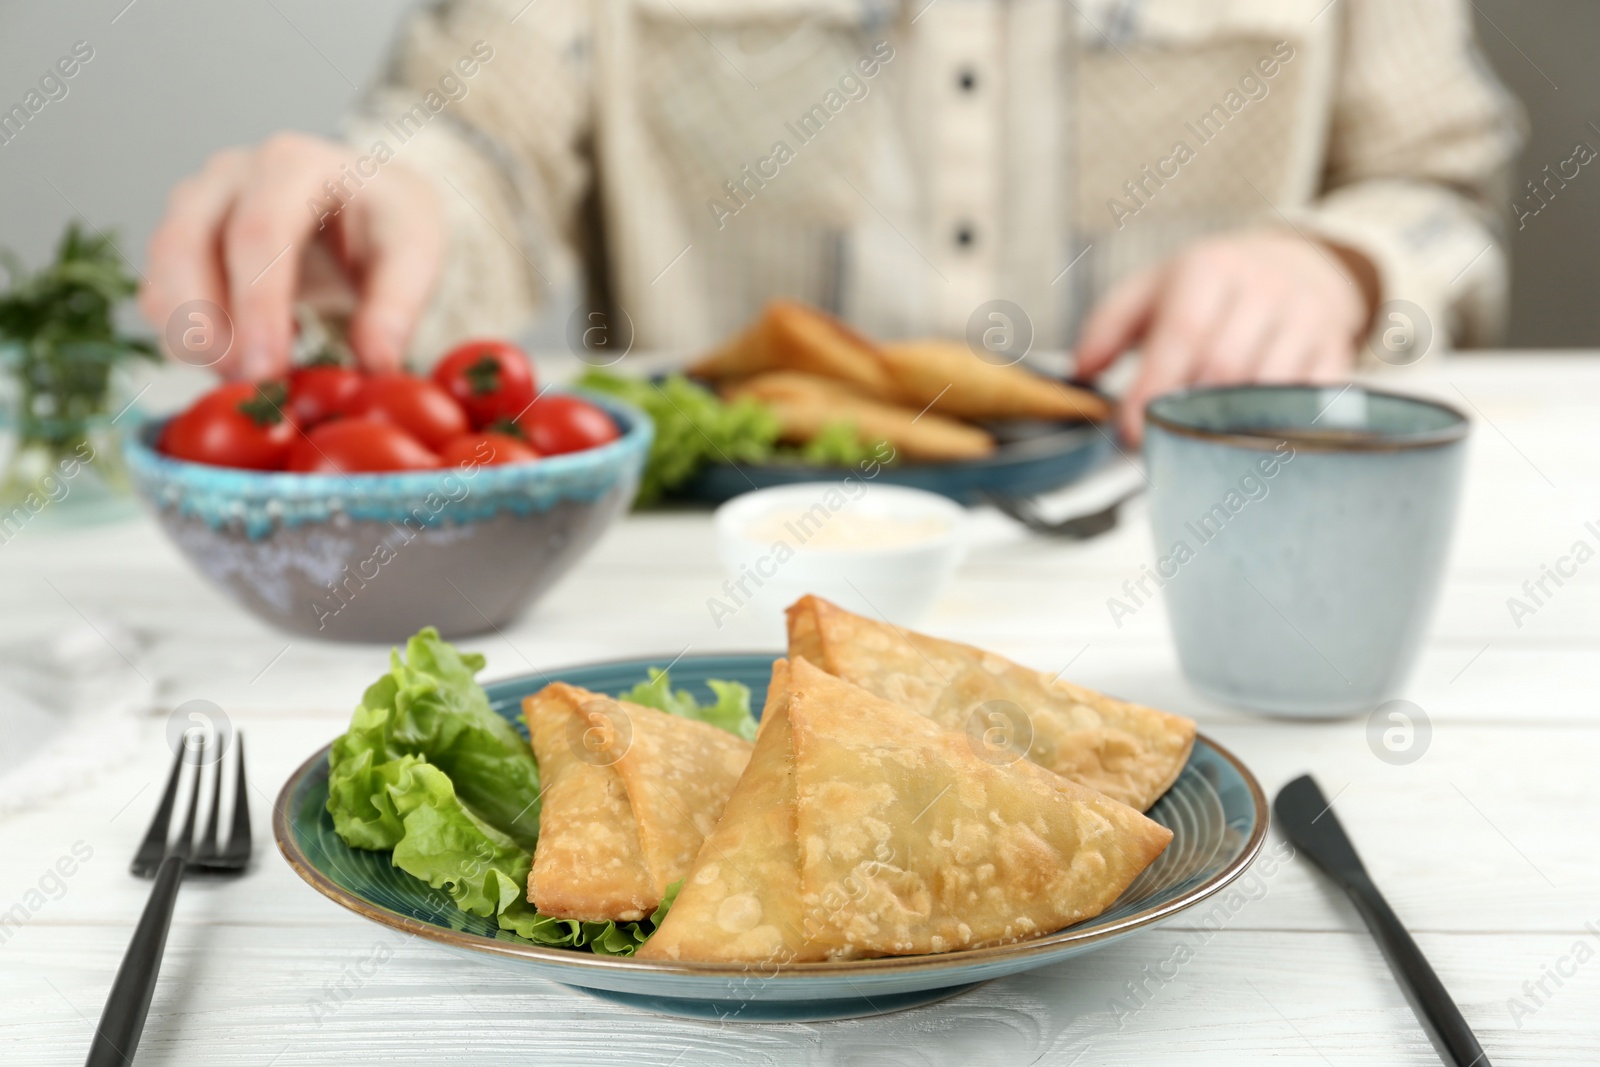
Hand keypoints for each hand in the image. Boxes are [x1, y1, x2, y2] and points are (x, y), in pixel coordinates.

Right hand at [140, 133, 444, 380]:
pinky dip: (186, 338)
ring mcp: (195, 203)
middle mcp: (230, 174)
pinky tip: (244, 353)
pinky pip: (156, 295)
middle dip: (207, 326)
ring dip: (191, 338)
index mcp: (294, 165)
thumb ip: (398, 304)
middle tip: (248, 384)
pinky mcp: (179, 241)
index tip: (268, 369)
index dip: (257, 305)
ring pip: (160, 273)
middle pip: (184, 245)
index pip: (259, 232)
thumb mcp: (415, 250)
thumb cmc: (384, 221)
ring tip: (250, 377)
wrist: (361, 202)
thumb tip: (377, 362)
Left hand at [1074, 230, 1377, 442]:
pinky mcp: (1336, 350)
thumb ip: (1107, 328)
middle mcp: (1265, 288)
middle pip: (1226, 368)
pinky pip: (1312, 401)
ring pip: (1270, 390)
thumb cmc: (1210, 287)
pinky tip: (1253, 439)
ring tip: (1204, 443)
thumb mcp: (1150, 290)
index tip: (1131, 433)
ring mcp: (1308, 318)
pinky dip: (1279, 427)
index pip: (1183, 335)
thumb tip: (1080, 373)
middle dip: (1190, 413)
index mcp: (1209, 270)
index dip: (1154, 388)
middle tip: (1163, 442)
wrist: (1298, 262)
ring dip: (1232, 427)